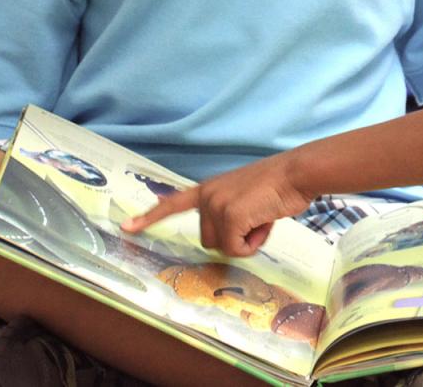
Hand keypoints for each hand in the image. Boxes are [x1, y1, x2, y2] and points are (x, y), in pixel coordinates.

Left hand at [123, 154, 310, 255]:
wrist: (296, 173)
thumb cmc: (279, 186)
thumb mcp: (246, 197)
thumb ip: (230, 211)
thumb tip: (229, 238)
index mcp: (209, 189)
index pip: (174, 203)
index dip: (150, 217)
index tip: (127, 227)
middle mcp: (207, 196)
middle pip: (209, 241)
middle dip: (234, 238)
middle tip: (256, 218)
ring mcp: (216, 206)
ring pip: (223, 247)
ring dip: (246, 240)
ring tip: (262, 216)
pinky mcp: (229, 216)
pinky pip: (238, 249)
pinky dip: (255, 243)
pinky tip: (265, 221)